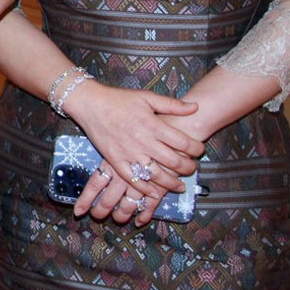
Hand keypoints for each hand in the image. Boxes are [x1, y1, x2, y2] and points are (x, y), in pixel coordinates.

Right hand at [68, 82, 202, 225]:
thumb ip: (172, 104)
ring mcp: (129, 153)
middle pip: (174, 161)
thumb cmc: (119, 99)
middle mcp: (143, 141)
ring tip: (179, 185)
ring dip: (171, 183)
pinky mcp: (116, 160)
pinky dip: (145, 189)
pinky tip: (154, 192)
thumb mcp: (147, 97)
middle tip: (192, 168)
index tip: (199, 150)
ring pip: (156, 174)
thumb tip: (196, 107)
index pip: (183, 142)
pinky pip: (133, 179)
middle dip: (188, 168)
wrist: (90, 104)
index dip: (196, 149)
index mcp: (153, 124)